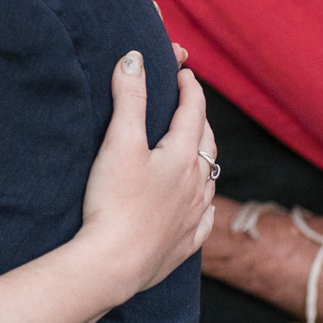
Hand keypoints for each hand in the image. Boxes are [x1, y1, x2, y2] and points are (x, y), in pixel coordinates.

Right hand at [79, 53, 216, 296]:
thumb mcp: (119, 142)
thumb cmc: (115, 202)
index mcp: (183, 157)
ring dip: (204, 160)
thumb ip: (128, 98)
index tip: (184, 74)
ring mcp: (192, 217)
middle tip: (189, 106)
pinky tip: (201, 207)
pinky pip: (203, 221)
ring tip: (195, 151)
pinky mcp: (183, 245)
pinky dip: (204, 206)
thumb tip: (135, 58)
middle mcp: (196, 186)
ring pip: (209, 181)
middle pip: (206, 144)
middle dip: (199, 120)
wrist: (114, 264)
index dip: (190, 88)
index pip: (193, 112)